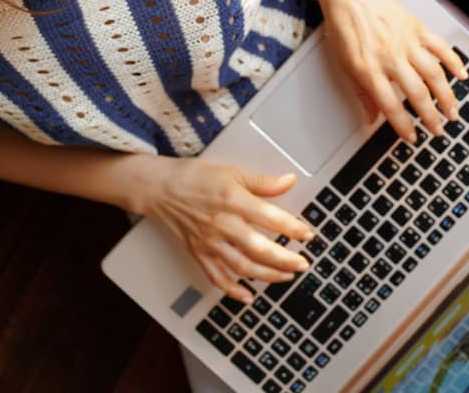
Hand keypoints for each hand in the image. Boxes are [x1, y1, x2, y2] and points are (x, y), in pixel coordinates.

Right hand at [140, 156, 313, 302]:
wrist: (161, 188)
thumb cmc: (196, 177)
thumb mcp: (233, 172)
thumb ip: (263, 182)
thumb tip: (289, 181)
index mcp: (234, 201)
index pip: (271, 218)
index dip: (293, 228)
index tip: (308, 234)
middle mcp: (223, 224)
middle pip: (259, 249)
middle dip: (285, 260)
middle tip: (302, 264)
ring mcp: (210, 242)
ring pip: (242, 267)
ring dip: (267, 276)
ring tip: (286, 276)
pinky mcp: (198, 253)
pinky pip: (216, 277)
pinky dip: (232, 290)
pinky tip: (248, 296)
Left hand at [310, 0, 467, 140]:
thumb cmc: (344, 27)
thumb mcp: (344, 64)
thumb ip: (362, 93)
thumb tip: (372, 118)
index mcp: (369, 69)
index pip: (391, 106)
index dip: (404, 126)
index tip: (413, 138)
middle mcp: (391, 57)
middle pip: (417, 94)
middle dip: (431, 117)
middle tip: (439, 130)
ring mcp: (407, 42)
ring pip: (434, 74)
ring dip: (446, 96)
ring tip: (453, 112)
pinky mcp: (417, 28)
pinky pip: (441, 47)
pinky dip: (454, 62)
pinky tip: (462, 75)